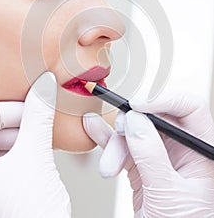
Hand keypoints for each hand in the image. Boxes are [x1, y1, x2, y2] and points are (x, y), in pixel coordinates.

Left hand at [0, 72, 70, 217]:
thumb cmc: (29, 214)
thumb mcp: (35, 156)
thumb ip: (39, 116)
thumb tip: (44, 87)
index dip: (7, 110)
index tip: (30, 109)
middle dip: (15, 126)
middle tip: (36, 128)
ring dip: (18, 141)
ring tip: (37, 146)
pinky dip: (17, 156)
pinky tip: (33, 160)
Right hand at [83, 92, 213, 216]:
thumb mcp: (169, 194)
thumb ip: (152, 156)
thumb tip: (135, 122)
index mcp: (200, 150)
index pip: (190, 108)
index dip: (165, 99)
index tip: (138, 104)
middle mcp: (181, 148)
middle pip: (156, 116)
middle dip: (133, 122)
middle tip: (120, 130)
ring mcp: (159, 155)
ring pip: (135, 130)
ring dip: (116, 143)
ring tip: (108, 165)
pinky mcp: (139, 165)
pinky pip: (122, 145)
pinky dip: (106, 138)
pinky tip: (94, 128)